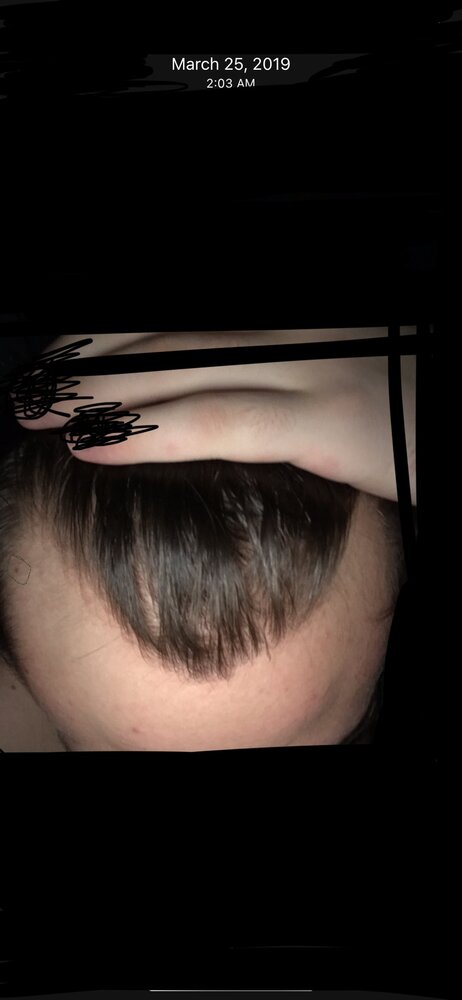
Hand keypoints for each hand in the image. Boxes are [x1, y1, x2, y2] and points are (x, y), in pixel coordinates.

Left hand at [12, 328, 415, 502]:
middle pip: (166, 340)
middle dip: (89, 364)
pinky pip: (219, 423)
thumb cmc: (411, 409)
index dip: (110, 338)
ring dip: (98, 392)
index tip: (62, 360)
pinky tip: (91, 445)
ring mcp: (308, 370)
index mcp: (288, 323)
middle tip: (31, 389)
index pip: (180, 321)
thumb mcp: (340, 382)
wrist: (460, 411)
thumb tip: (224, 406)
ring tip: (37, 413)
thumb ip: (279, 387)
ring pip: (179, 372)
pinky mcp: (327, 419)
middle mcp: (291, 333)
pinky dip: (147, 431)